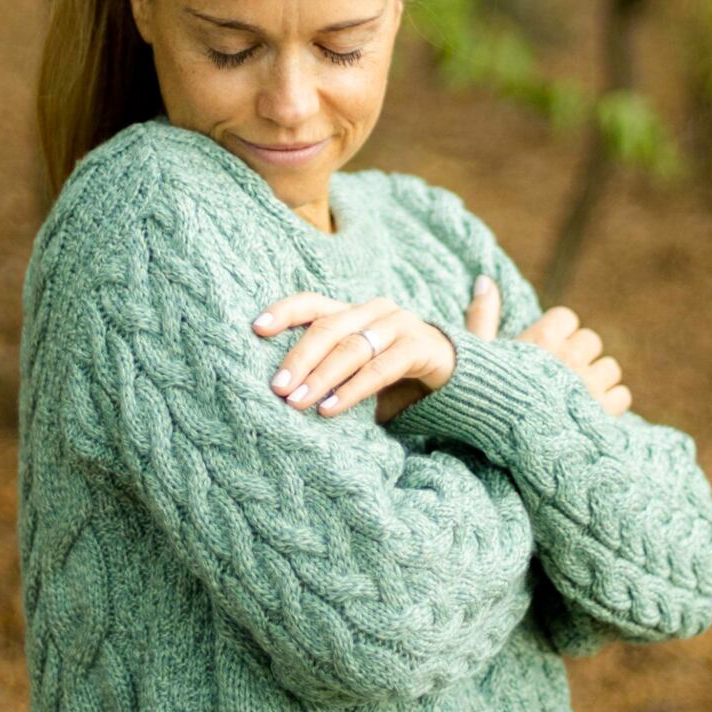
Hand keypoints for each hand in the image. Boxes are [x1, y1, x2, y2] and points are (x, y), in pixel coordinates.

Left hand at [252, 293, 455, 424]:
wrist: (456, 381)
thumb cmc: (394, 379)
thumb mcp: (356, 372)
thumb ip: (327, 370)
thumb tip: (280, 390)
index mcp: (353, 312)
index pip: (311, 303)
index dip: (283, 312)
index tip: (256, 328)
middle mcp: (374, 311)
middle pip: (327, 328)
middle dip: (299, 358)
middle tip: (277, 387)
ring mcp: (399, 325)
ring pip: (351, 348)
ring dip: (321, 376)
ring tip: (297, 402)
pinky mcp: (420, 347)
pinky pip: (380, 369)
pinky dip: (352, 390)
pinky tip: (330, 408)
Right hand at [467, 275, 630, 416]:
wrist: (498, 443)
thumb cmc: (484, 396)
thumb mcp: (477, 354)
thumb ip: (483, 315)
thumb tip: (485, 279)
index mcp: (541, 340)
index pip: (567, 318)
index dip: (557, 333)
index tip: (544, 351)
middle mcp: (569, 357)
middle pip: (590, 341)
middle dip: (579, 355)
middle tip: (560, 376)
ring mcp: (588, 384)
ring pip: (609, 367)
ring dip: (597, 379)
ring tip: (577, 395)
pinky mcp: (601, 411)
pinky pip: (621, 395)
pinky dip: (610, 403)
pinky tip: (590, 412)